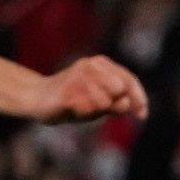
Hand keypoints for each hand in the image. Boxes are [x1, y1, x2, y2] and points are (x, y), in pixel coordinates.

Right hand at [29, 56, 147, 123]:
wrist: (37, 97)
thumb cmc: (75, 100)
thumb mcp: (101, 103)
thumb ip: (117, 103)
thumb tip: (127, 104)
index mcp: (101, 64)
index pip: (129, 80)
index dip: (139, 99)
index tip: (141, 115)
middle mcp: (89, 65)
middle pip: (119, 89)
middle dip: (114, 103)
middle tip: (99, 107)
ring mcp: (76, 75)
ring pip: (104, 101)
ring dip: (97, 110)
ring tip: (82, 105)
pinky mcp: (65, 89)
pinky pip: (87, 108)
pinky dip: (84, 112)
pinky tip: (74, 107)